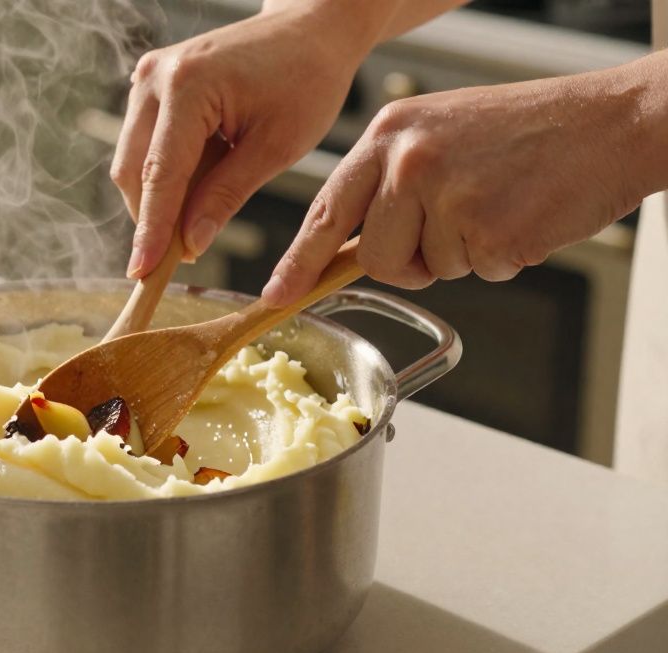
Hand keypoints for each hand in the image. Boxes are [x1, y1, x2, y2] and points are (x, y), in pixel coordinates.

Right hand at [112, 5, 373, 277]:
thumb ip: (226, 195)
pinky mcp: (151, 86)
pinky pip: (145, 145)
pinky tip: (203, 179)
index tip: (141, 273)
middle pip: (133, 171)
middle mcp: (155, 78)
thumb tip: (191, 245)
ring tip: (205, 208)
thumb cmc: (307, 79)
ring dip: (161, 196)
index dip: (151, 230)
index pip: (160, 174)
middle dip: (153, 218)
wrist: (311, 28)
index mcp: (187, 86)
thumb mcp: (276, 146)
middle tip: (183, 257)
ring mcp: (147, 78)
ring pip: (133, 161)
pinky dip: (167, 175)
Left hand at [262, 61, 663, 305]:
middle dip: (413, 260)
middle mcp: (408, 161)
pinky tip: (523, 214)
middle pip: (377, 257)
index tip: (277, 295)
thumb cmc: (528, 132)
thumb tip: (347, 245)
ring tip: (497, 205)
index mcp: (389, 133)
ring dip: (463, 255)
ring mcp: (447, 195)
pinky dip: (502, 257)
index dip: (300, 260)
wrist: (611, 123)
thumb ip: (389, 182)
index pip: (328, 209)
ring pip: (427, 269)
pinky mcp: (488, 230)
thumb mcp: (438, 134)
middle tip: (460, 223)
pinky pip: (477, 273)